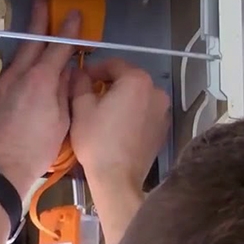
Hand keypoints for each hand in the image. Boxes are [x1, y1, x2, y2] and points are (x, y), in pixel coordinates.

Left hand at [0, 0, 80, 197]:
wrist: (0, 168)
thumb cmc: (37, 148)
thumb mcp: (62, 121)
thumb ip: (65, 92)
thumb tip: (68, 73)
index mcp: (41, 80)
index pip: (58, 48)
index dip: (68, 31)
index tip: (73, 14)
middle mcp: (18, 76)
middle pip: (31, 43)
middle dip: (38, 22)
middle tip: (42, 1)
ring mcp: (0, 86)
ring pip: (17, 61)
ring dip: (27, 48)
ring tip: (34, 38)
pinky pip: (7, 80)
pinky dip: (17, 73)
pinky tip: (22, 78)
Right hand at [70, 59, 169, 210]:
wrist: (118, 179)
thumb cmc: (97, 141)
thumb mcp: (81, 108)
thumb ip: (80, 83)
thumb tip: (79, 72)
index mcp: (136, 80)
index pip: (113, 64)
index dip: (94, 69)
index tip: (81, 80)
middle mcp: (156, 91)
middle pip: (128, 79)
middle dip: (109, 84)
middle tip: (89, 96)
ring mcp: (163, 111)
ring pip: (137, 96)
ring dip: (121, 99)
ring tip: (103, 113)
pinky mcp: (163, 129)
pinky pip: (145, 112)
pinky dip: (132, 113)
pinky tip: (117, 127)